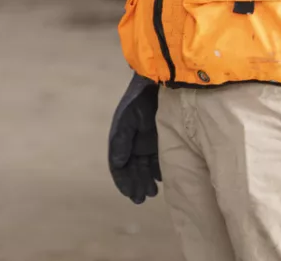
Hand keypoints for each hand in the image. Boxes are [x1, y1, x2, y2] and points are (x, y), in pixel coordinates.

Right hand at [107, 74, 160, 204]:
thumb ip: (121, 142)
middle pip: (133, 168)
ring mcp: (148, 140)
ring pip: (145, 166)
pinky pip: (159, 159)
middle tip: (142, 198)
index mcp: (122, 137)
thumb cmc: (140, 99)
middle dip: (135, 183)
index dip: (122, 180)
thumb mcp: (128, 119)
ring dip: (146, 180)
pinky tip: (161, 178)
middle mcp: (133, 141)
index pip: (119, 164)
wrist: (159, 81)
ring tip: (152, 192)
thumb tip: (117, 164)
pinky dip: (159, 170)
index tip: (129, 194)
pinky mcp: (163, 137)